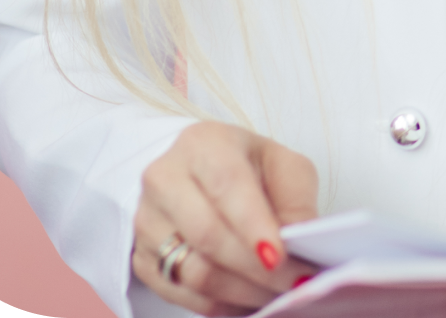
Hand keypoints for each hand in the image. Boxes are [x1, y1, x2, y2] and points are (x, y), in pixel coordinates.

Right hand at [132, 121, 320, 314]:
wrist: (196, 173)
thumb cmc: (244, 166)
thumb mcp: (279, 162)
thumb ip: (296, 196)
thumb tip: (304, 239)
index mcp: (202, 144)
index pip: (227, 185)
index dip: (253, 224)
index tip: (280, 256)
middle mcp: (165, 179)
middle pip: (208, 235)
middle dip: (255, 268)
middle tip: (294, 284)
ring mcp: (147, 222)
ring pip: (193, 272)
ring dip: (242, 292)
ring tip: (277, 295)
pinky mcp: (141, 260)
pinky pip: (183, 296)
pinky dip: (222, 305)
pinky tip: (249, 300)